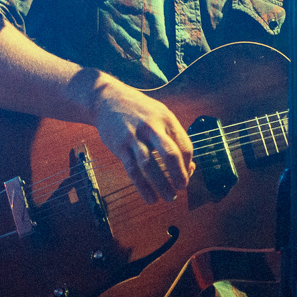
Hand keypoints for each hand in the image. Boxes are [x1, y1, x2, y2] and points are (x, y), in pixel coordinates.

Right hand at [90, 77, 193, 203]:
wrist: (107, 99)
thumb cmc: (139, 111)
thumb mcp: (160, 115)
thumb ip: (174, 138)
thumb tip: (189, 166)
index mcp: (166, 119)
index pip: (184, 146)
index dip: (188, 164)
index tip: (186, 174)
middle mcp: (152, 127)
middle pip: (170, 154)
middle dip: (179, 174)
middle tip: (182, 188)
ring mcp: (134, 137)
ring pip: (150, 165)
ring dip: (161, 185)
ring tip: (168, 197)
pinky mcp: (120, 146)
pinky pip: (133, 170)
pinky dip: (143, 187)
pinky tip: (150, 198)